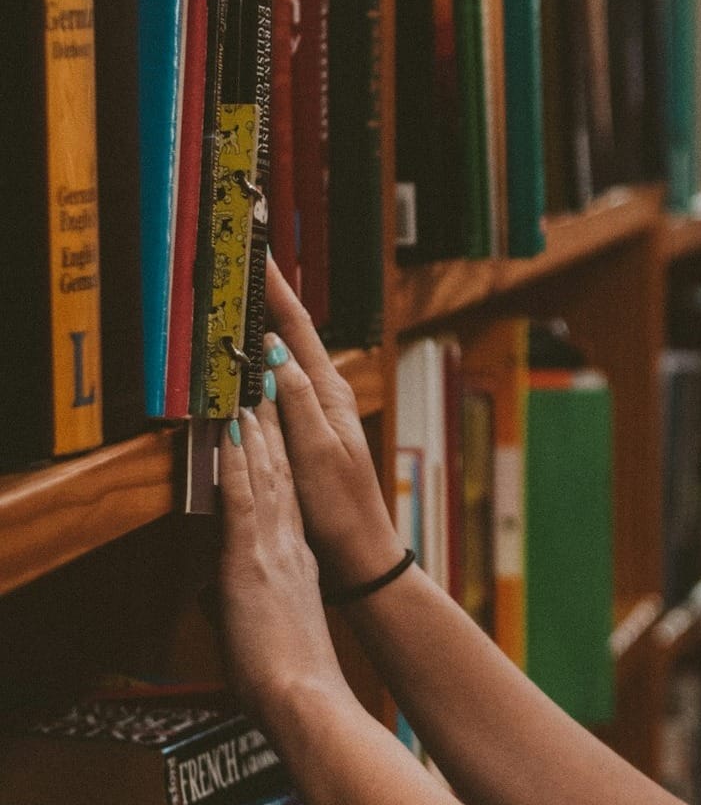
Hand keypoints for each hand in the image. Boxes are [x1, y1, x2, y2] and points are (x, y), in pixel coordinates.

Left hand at [216, 401, 350, 727]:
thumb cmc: (289, 682)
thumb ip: (238, 607)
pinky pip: (242, 501)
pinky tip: (229, 434)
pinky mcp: (251, 562)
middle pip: (280, 475)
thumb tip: (213, 601)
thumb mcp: (263, 633)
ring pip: (264, 477)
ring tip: (249, 391)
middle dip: (270, 428)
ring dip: (255, 431)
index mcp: (297, 565)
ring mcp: (273, 551)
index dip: (278, 458)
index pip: (285, 499)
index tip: (270, 423)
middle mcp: (290, 549)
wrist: (306, 700)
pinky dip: (236, 464)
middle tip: (264, 385)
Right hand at [261, 256, 402, 587]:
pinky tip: (246, 358)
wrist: (359, 552)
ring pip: (283, 357)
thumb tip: (273, 352)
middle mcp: (326, 395)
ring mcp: (317, 412)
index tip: (257, 252)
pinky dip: (261, 363)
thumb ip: (296, 401)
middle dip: (267, 296)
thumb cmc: (341, 507)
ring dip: (263, 325)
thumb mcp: (316, 451)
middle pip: (291, 334)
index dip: (276, 289)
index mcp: (331, 393)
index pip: (298, 329)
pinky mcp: (306, 431)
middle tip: (240, 259)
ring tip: (238, 293)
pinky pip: (278, 385)